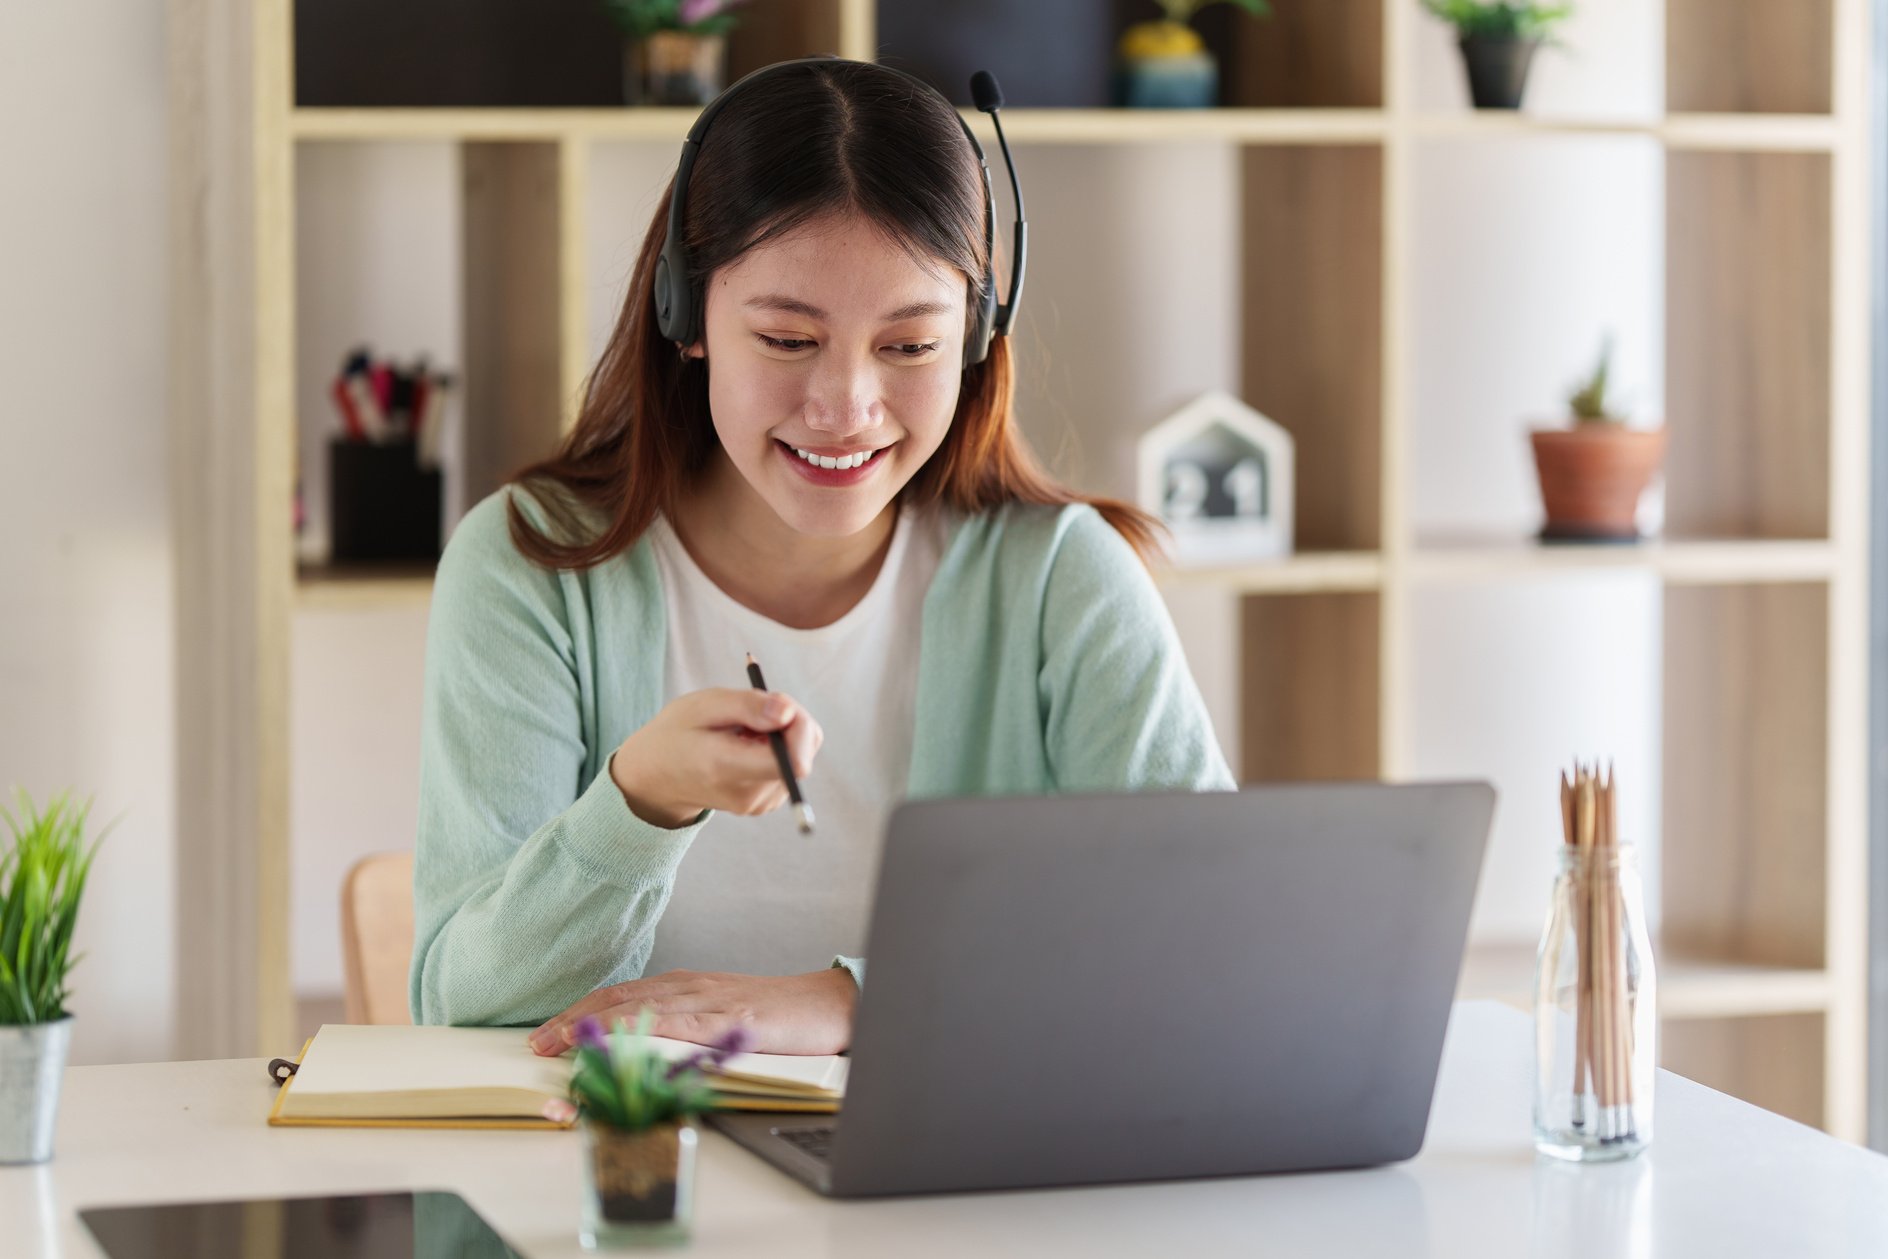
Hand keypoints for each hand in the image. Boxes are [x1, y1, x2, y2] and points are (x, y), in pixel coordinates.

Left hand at [527, 967, 857, 1056]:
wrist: (832, 1004)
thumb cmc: (782, 1016)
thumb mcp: (725, 1016)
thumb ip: (688, 1027)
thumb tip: (644, 1051)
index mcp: (688, 986)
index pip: (622, 995)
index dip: (581, 1013)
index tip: (548, 1033)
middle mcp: (692, 987)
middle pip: (619, 998)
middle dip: (573, 1019)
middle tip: (537, 1042)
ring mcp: (710, 1000)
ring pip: (639, 1007)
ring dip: (592, 1025)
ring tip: (558, 1044)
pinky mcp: (731, 1018)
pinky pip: (678, 1023)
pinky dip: (642, 1031)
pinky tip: (619, 1040)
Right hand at [610, 688, 823, 828]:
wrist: (656, 775)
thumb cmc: (678, 733)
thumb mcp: (704, 705)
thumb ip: (748, 706)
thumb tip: (789, 713)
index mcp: (727, 770)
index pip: (794, 761)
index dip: (799, 726)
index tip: (778, 704)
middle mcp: (748, 795)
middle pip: (802, 756)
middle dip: (790, 723)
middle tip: (756, 708)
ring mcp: (758, 804)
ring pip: (799, 758)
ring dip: (782, 734)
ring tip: (744, 728)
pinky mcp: (764, 803)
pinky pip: (789, 766)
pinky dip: (777, 747)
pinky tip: (747, 743)